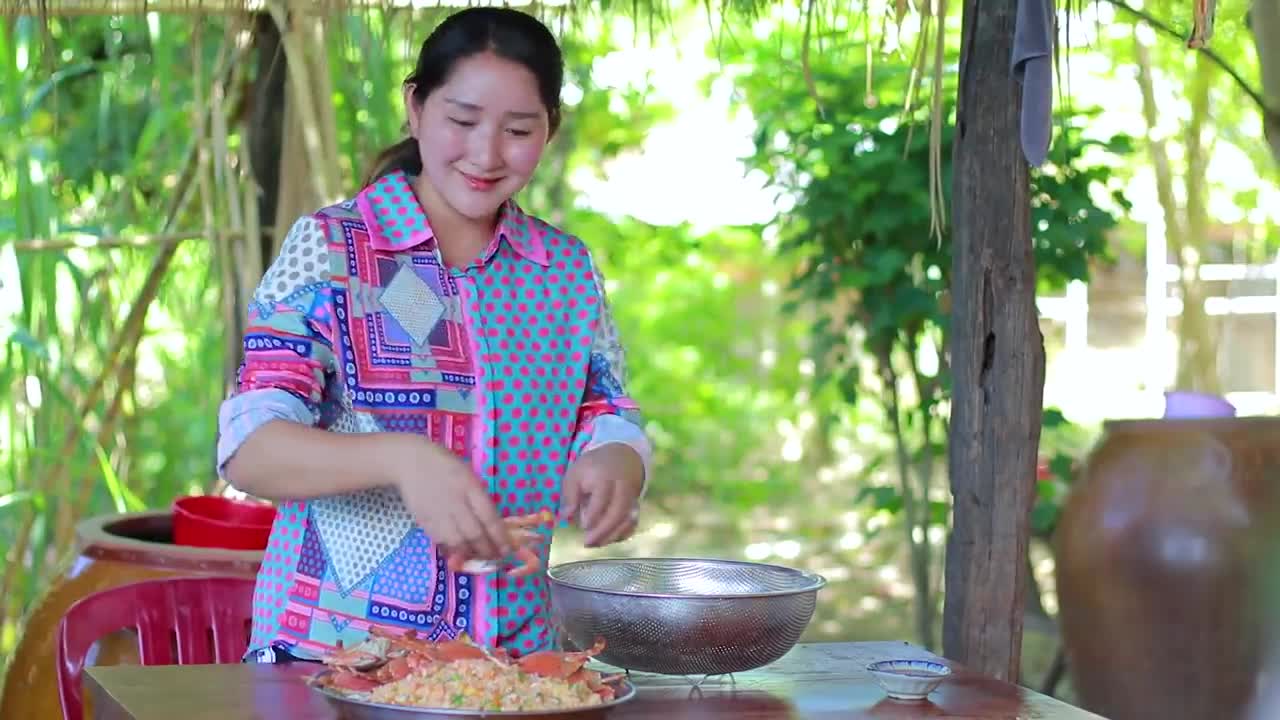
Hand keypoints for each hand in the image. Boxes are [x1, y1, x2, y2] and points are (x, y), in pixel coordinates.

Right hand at [382, 434, 512, 567]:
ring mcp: (438, 514)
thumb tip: (491, 524)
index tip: (507, 549)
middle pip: (474, 533)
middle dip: (487, 550)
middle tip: (495, 557)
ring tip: (478, 556)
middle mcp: (455, 502)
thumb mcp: (469, 476)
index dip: (500, 537)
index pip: (489, 518)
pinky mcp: (424, 521)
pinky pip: (440, 541)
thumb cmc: (446, 466)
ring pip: (457, 542)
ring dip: (470, 553)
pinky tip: (459, 552)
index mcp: (470, 487)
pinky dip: (451, 550)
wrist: (411, 462)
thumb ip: (479, 498)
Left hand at [560, 444, 644, 547]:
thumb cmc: (593, 468)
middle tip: (588, 543)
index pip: (602, 499)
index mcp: (605, 478)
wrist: (621, 456)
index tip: (583, 526)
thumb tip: (565, 517)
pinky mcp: (636, 506)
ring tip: (595, 544)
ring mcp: (632, 498)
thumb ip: (569, 496)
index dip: (593, 515)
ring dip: (612, 536)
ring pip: (628, 520)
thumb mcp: (576, 474)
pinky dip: (622, 534)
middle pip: (618, 512)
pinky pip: (633, 523)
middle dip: (603, 531)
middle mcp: (622, 488)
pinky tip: (608, 539)